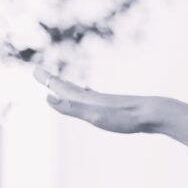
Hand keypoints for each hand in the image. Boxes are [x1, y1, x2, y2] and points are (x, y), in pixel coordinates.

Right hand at [37, 66, 167, 133]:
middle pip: (69, 88)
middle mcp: (94, 97)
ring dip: (67, 88)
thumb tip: (48, 97)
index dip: (47, 80)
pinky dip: (85, 94)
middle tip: (40, 74)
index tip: (34, 70)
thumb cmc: (124, 117)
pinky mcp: (114, 106)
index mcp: (87, 99)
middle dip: (53, 82)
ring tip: (61, 84)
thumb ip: (72, 108)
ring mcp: (105, 101)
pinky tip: (90, 94)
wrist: (153, 114)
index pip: (61, 87)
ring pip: (81, 92)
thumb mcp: (95, 116)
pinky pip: (93, 98)